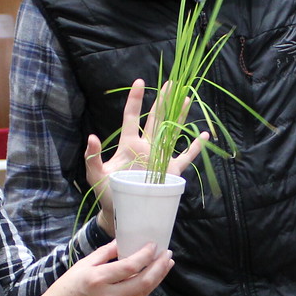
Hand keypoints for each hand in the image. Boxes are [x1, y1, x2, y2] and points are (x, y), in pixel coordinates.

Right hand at [20, 240, 174, 295]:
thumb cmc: (63, 290)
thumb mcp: (80, 266)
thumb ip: (103, 254)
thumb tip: (122, 242)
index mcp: (97, 279)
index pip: (130, 266)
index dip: (146, 255)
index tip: (154, 245)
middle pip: (143, 282)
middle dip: (159, 267)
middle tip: (168, 255)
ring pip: (143, 293)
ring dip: (157, 278)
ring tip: (165, 265)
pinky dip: (144, 289)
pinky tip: (150, 279)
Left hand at [84, 79, 209, 234]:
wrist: (120, 212)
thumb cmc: (106, 192)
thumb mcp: (95, 174)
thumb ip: (92, 156)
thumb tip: (92, 137)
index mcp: (128, 144)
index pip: (132, 117)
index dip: (135, 100)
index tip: (139, 82)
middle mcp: (146, 147)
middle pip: (156, 118)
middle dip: (162, 101)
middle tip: (170, 83)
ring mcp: (159, 158)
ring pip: (171, 131)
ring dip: (179, 116)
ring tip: (187, 98)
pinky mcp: (170, 172)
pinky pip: (185, 156)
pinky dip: (195, 147)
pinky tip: (204, 135)